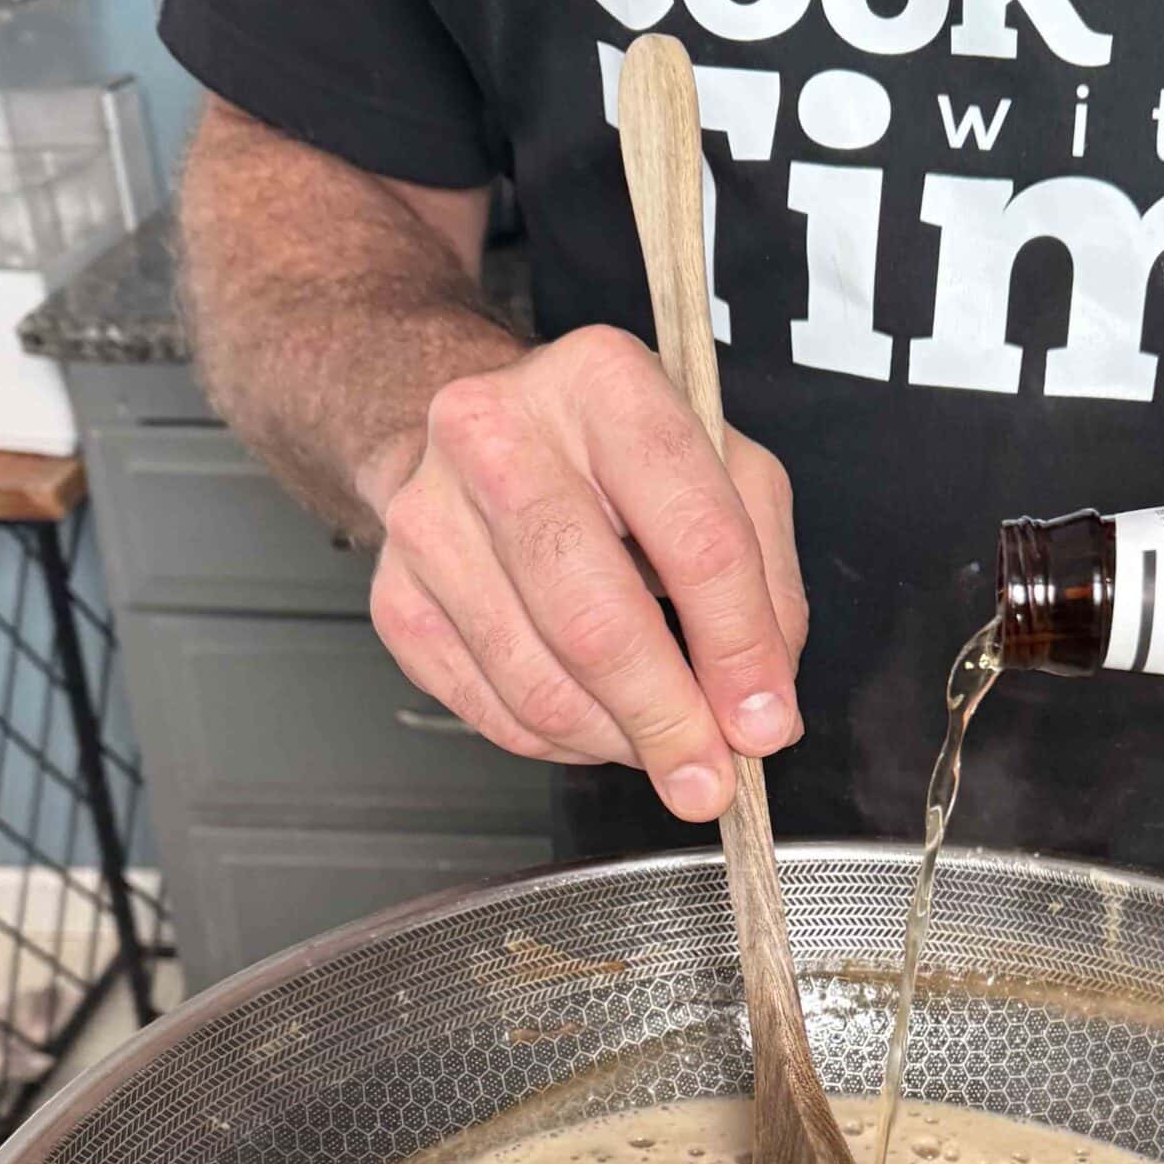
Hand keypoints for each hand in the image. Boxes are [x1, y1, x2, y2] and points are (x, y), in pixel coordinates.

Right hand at [361, 324, 807, 819]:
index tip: (763, 725)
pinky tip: (596, 725)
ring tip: (658, 748)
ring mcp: (430, 517)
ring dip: (616, 741)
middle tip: (708, 780)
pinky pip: (490, 710)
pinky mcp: (398, 595)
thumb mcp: (724, 473)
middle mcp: (499, 435)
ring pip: (538, 681)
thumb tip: (758, 711)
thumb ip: (765, 585)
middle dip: (667, 720)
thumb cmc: (617, 458)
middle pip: (596, 621)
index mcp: (603, 383)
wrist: (489, 437)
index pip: (694, 538)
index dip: (739, 649)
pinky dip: (559, 742)